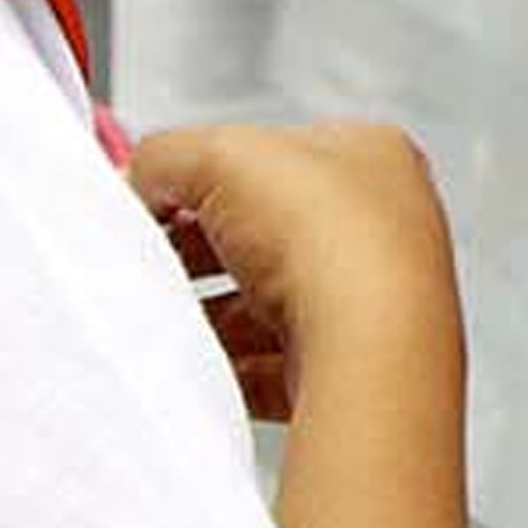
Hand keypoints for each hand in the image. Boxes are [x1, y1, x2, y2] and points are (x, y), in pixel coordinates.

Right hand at [128, 120, 459, 421]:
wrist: (371, 354)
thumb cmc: (333, 241)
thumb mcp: (221, 156)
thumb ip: (169, 156)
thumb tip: (145, 174)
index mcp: (373, 158)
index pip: (277, 155)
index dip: (212, 169)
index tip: (162, 191)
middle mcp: (382, 232)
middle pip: (268, 233)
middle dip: (206, 244)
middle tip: (157, 252)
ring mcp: (370, 306)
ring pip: (268, 304)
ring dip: (215, 309)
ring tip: (171, 308)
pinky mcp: (348, 372)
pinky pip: (271, 369)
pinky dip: (230, 364)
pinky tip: (202, 358)